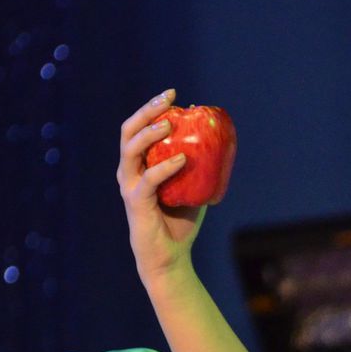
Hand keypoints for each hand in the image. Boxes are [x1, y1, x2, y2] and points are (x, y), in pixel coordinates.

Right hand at [117, 88, 206, 284]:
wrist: (170, 257)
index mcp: (139, 165)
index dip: (151, 108)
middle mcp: (129, 172)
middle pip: (129, 132)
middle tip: (169, 100)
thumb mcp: (194, 188)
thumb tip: (221, 143)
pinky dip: (165, 167)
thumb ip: (201, 168)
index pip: (138, 129)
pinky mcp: (136, 202)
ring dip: (150, 133)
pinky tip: (183, 160)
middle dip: (147, 112)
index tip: (173, 94)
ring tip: (170, 122)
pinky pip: (150, 179)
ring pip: (131, 150)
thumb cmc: (180, 223)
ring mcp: (130, 186)